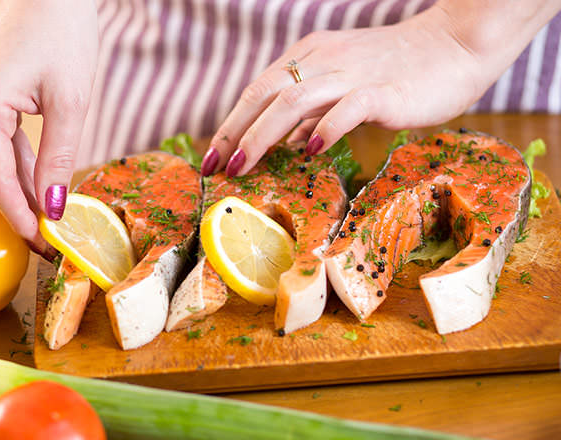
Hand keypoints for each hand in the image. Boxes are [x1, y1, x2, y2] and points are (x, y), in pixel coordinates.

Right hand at [0, 0, 97, 255]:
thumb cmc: (64, 34)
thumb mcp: (71, 103)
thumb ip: (59, 158)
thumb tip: (54, 207)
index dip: (21, 217)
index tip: (43, 245)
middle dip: (22, 209)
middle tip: (49, 243)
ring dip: (22, 190)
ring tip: (49, 222)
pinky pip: (0, 141)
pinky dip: (20, 165)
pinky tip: (39, 187)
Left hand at [200, 1, 545, 176]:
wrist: (454, 46)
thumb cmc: (397, 72)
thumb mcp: (343, 86)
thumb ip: (314, 112)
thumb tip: (286, 143)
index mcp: (310, 56)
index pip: (257, 90)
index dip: (230, 124)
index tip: (212, 157)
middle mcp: (323, 59)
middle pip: (264, 93)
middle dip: (234, 132)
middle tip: (215, 167)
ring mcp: (352, 73)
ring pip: (294, 100)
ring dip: (263, 135)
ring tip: (243, 165)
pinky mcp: (383, 89)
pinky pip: (347, 107)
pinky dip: (325, 128)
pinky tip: (309, 150)